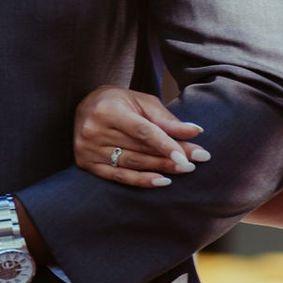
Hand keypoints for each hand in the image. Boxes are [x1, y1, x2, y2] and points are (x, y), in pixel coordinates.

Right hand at [72, 86, 210, 187]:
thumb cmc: (119, 101)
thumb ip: (166, 119)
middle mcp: (94, 130)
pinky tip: (162, 181)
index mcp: (108, 109)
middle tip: (195, 163)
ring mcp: (88, 149)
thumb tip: (195, 132)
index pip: (142, 131)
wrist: (86, 106)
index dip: (166, 144)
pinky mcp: (86, 164)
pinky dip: (142, 181)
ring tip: (184, 170)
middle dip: (170, 157)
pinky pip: (119, 177)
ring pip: (132, 164)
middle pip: (140, 149)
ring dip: (161, 169)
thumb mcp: (142, 102)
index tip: (189, 155)